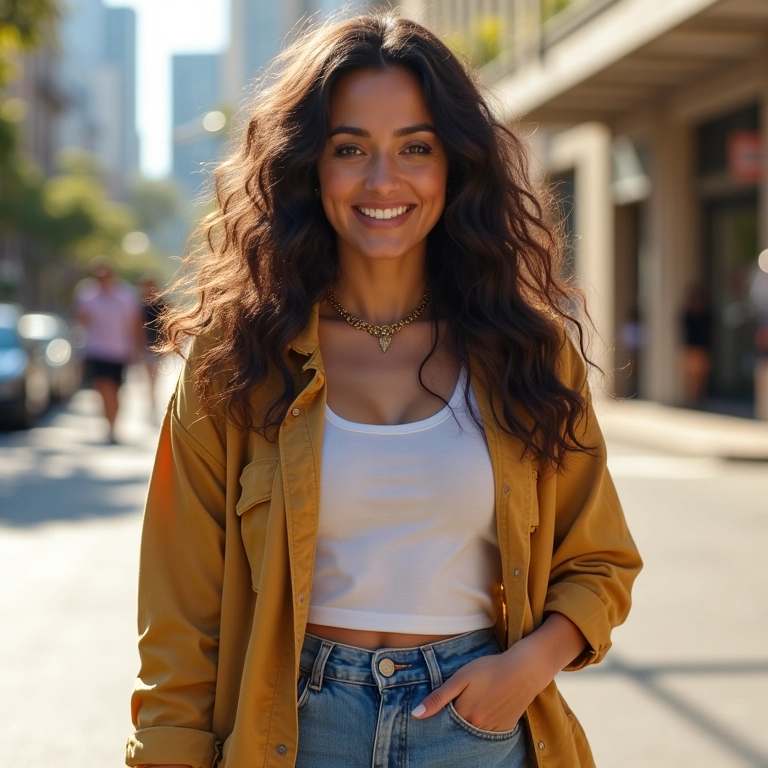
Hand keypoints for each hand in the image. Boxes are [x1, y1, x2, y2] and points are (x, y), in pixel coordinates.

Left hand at [411, 614, 587, 731]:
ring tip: (471, 705)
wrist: (524, 670)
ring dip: (468, 724)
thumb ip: (438, 697)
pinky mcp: (505, 728)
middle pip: (458, 729)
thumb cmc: (490, 669)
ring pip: (472, 732)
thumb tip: (415, 715)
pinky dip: (482, 726)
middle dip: (452, 722)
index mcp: (465, 715)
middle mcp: (478, 727)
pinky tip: (484, 710)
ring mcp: (493, 730)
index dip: (439, 714)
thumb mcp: (461, 678)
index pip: (444, 722)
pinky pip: (488, 733)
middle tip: (458, 703)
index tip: (438, 707)